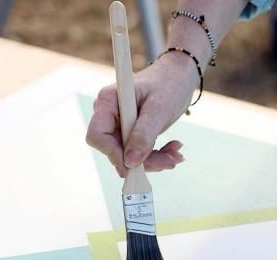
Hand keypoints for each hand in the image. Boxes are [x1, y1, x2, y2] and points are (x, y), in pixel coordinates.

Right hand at [86, 52, 197, 176]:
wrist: (180, 76)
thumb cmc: (169, 83)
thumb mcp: (159, 109)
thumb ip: (144, 135)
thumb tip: (129, 162)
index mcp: (108, 101)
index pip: (97, 136)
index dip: (113, 154)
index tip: (136, 166)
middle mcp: (109, 114)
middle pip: (115, 150)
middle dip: (143, 160)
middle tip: (171, 160)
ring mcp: (119, 125)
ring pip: (128, 156)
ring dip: (154, 160)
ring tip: (176, 155)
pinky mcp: (130, 133)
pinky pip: (138, 153)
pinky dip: (156, 156)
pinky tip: (173, 150)